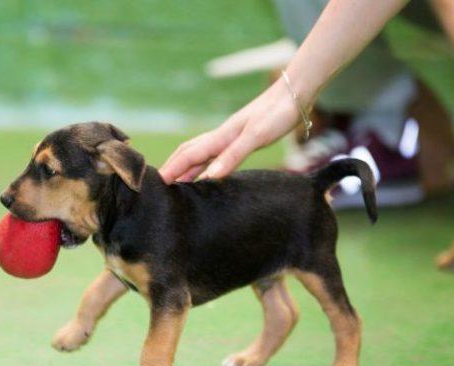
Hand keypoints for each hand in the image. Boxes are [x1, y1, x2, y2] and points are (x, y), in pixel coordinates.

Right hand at [160, 77, 302, 182]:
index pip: (189, 155)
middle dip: (174, 166)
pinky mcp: (242, 137)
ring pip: (201, 153)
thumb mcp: (256, 136)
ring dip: (187, 166)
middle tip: (161, 183)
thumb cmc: (277, 113)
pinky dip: (204, 163)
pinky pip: (215, 153)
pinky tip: (208, 169)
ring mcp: (231, 136)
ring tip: (178, 181)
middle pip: (189, 152)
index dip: (173, 169)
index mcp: (222, 136)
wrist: (295, 93)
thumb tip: (210, 176)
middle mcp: (222, 136)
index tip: (158, 183)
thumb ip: (233, 156)